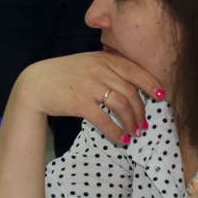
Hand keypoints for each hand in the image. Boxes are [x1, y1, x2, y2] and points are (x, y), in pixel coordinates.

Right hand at [12, 51, 162, 144]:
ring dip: (131, 122)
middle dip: (141, 111)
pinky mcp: (80, 103)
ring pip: (121, 106)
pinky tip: (121, 138)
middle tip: (144, 124)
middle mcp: (99, 70)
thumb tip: (132, 85)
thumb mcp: (88, 63)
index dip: (151, 84)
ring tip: (135, 132)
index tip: (161, 96)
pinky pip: (104, 119)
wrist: (36, 83)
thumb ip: (108, 68)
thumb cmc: (64, 75)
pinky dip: (116, 131)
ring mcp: (89, 86)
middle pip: (130, 92)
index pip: (135, 70)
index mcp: (104, 58)